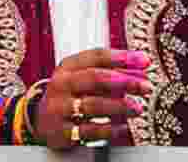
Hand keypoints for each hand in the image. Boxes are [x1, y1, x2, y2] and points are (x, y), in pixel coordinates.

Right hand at [34, 48, 153, 148]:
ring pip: (92, 104)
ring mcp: (59, 107)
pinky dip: (109, 129)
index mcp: (68, 66)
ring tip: (137, 108)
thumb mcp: (84, 77)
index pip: (97, 56)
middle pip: (95, 78)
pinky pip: (88, 130)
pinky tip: (122, 127)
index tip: (144, 61)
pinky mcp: (61, 131)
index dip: (122, 57)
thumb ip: (112, 73)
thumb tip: (141, 71)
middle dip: (124, 81)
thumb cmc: (70, 94)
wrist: (42, 119)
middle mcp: (62, 84)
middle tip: (145, 86)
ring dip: (119, 106)